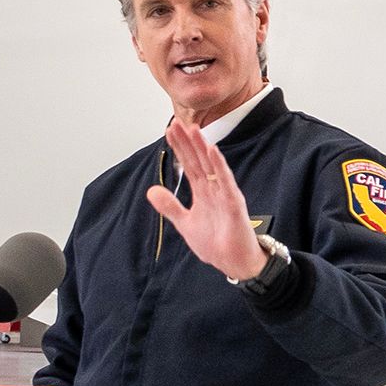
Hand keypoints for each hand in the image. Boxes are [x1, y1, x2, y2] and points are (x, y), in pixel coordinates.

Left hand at [144, 115, 268, 280]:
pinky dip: (219, 164)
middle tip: (177, 122)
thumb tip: (151, 191)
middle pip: (198, 160)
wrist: (234, 263)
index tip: (169, 131)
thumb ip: (170, 206)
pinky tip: (212, 150)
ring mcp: (224, 193)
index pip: (188, 165)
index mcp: (203, 192)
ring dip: (202, 146)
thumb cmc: (217, 244)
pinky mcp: (233, 202)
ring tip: (193, 129)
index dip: (179, 148)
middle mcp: (214, 189)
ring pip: (211, 165)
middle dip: (187, 141)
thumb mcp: (185, 223)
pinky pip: (225, 180)